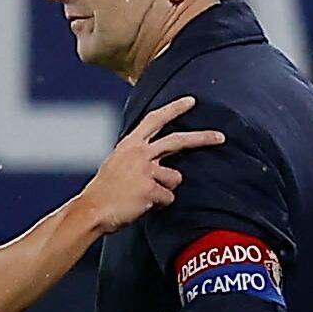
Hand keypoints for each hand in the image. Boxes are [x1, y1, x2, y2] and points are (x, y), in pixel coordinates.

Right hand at [79, 97, 225, 235]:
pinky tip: (142, 205)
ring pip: (175, 178)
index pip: (155, 119)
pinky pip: (168, 198)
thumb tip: (160, 161)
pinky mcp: (150, 189)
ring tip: (144, 196)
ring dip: (165, 189)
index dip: (174, 109)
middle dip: (202, 138)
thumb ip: (137, 156)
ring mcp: (146, 170)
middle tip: (220, 137)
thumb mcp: (117, 163)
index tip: (191, 101)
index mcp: (130, 144)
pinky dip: (158, 205)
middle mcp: (139, 153)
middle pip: (177, 141)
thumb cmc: (104, 191)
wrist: (92, 210)